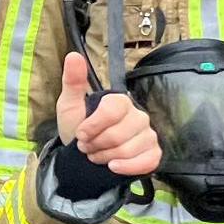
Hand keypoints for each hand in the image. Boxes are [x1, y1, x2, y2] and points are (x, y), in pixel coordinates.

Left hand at [54, 53, 159, 175]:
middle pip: (118, 134)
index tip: (81, 134)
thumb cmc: (77, 129)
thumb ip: (73, 81)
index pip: (112, 110)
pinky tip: (113, 167)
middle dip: (96, 145)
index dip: (93, 126)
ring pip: (128, 150)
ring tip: (96, 155)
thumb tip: (73, 55)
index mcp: (120, 101)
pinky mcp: (153, 154)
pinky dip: (126, 167)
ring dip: (105, 157)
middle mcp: (138, 116)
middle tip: (87, 146)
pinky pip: (147, 162)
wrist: (81, 159)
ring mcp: (148, 135)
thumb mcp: (69, 105)